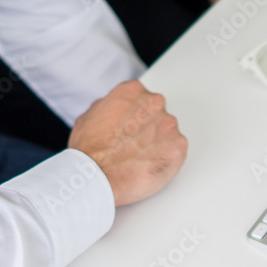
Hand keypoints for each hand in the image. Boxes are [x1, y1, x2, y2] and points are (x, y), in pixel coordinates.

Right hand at [68, 79, 186, 206]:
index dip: (135, 116)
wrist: (97, 176)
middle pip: (157, 114)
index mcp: (133, 91)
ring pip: (168, 133)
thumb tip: (112, 111)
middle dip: (148, 129)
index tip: (131, 127)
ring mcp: (168, 124)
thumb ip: (108, 107)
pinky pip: (176, 152)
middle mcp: (154, 103)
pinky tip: (149, 166)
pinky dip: (166, 160)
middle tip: (134, 146)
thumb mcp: (88, 115)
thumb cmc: (90, 149)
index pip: (142, 99)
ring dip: (158, 144)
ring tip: (140, 159)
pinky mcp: (178, 148)